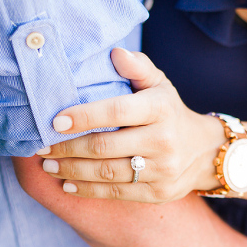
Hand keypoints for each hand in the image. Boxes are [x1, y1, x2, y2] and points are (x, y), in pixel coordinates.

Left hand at [39, 48, 223, 202]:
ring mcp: (163, 169)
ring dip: (72, 170)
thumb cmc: (169, 111)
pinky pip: (117, 193)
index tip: (55, 121)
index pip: (117, 111)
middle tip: (41, 147)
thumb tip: (114, 53)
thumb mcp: (159, 84)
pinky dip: (88, 190)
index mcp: (160, 108)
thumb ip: (137, 67)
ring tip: (48, 165)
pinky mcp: (159, 193)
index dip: (84, 116)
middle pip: (106, 147)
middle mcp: (163, 140)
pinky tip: (67, 184)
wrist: (204, 151)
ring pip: (108, 173)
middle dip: (68, 148)